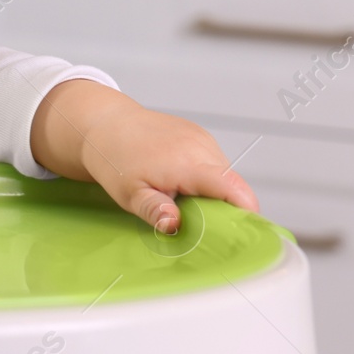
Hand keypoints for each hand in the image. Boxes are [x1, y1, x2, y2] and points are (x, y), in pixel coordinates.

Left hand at [33, 80, 259, 232]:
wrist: (105, 124)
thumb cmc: (114, 158)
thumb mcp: (129, 193)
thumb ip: (154, 210)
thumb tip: (174, 225)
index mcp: (186, 163)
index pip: (231, 186)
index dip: (246, 209)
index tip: (249, 229)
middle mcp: (200, 147)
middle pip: (231, 185)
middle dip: (222, 206)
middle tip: (195, 220)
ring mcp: (202, 137)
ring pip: (223, 174)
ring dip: (211, 190)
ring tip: (178, 194)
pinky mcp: (199, 134)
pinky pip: (213, 162)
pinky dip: (204, 176)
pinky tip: (178, 178)